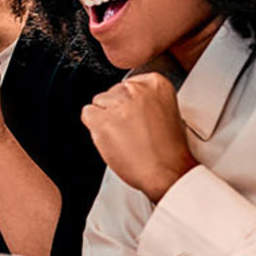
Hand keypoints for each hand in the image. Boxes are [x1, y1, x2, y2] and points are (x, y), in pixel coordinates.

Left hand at [82, 72, 197, 202]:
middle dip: (116, 111)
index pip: (126, 84)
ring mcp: (119, 105)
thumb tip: (123, 99)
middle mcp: (137, 90)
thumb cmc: (167, 149)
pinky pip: (87, 114)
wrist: (168, 172)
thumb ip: (143, 100)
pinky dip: (95, 128)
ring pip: (98, 103)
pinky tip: (112, 139)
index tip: (135, 116)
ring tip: (125, 136)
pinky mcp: (103, 121)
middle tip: (130, 130)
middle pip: (110, 92)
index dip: (128, 103)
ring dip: (105, 119)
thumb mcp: (163, 110)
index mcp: (156, 83)